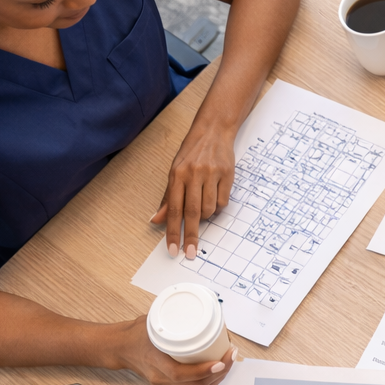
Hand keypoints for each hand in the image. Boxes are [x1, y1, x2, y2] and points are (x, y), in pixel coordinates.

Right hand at [111, 318, 234, 384]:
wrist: (121, 348)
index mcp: (154, 362)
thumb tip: (204, 310)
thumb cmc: (137, 334)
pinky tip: (219, 369)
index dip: (203, 370)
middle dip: (221, 372)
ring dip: (219, 377)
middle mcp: (160, 379)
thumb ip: (176, 317)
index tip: (221, 361)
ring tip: (229, 361)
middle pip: (197, 384)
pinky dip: (210, 380)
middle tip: (232, 355)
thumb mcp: (154, 321)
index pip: (180, 373)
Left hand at [151, 121, 237, 258]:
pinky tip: (214, 196)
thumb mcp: (175, 172)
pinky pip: (222, 202)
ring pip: (209, 209)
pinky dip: (218, 206)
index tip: (173, 249)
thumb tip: (157, 219)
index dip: (172, 231)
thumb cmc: (192, 153)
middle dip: (191, 236)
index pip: (173, 209)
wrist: (213, 131)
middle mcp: (193, 174)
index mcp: (177, 175)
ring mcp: (211, 174)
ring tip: (204, 205)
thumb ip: (168, 197)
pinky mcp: (227, 175)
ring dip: (206, 216)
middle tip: (190, 253)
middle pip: (192, 213)